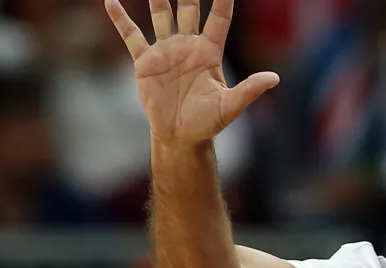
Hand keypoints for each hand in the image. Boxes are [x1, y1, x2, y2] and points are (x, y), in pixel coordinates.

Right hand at [105, 0, 278, 145]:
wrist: (180, 136)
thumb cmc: (208, 122)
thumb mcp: (230, 106)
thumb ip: (250, 89)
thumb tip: (274, 78)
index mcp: (210, 52)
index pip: (219, 18)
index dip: (223, 0)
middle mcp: (188, 45)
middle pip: (188, 7)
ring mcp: (166, 50)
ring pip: (161, 14)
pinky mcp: (145, 62)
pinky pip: (132, 35)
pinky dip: (120, 19)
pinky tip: (110, 1)